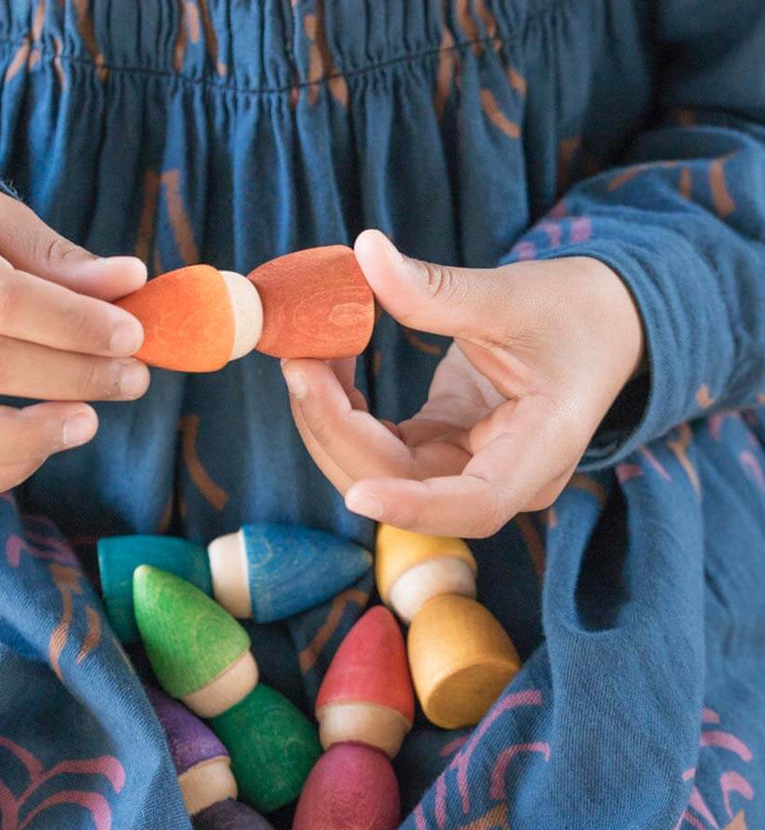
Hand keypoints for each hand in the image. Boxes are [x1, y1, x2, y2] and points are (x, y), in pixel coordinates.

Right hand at [0, 178, 149, 499]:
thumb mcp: (3, 221)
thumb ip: (62, 260)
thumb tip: (133, 281)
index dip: (74, 324)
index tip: (132, 336)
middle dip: (75, 376)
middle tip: (133, 378)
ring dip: (32, 438)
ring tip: (88, 420)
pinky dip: (3, 472)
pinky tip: (49, 440)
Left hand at [282, 230, 644, 537]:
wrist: (599, 321)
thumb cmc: (575, 311)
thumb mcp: (512, 296)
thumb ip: (436, 290)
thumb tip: (365, 252)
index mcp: (541, 451)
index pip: (475, 505)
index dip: (414, 507)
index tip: (359, 497)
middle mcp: (501, 476)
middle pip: (408, 486)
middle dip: (342, 433)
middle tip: (300, 364)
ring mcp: (467, 466)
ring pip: (382, 472)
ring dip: (332, 423)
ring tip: (306, 356)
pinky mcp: (441, 447)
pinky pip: (381, 445)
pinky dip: (344, 412)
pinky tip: (327, 366)